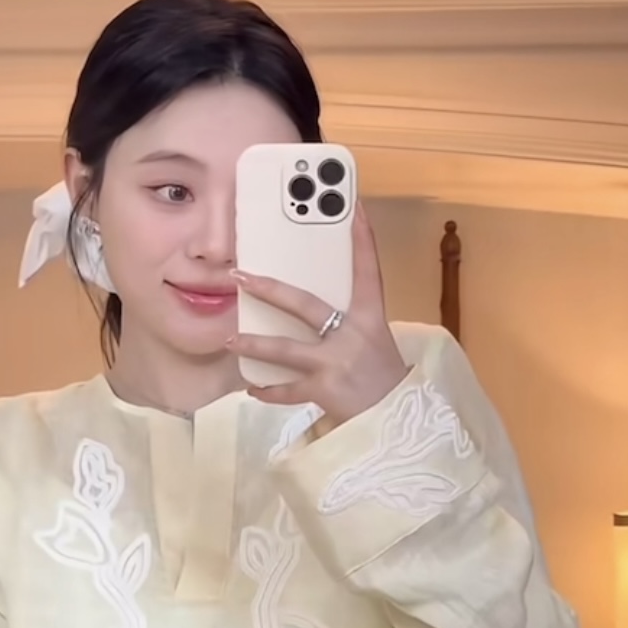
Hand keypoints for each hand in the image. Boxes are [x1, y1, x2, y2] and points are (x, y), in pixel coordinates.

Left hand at [227, 200, 409, 424]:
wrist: (396, 420)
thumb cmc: (384, 378)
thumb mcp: (375, 341)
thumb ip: (349, 322)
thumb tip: (313, 309)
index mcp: (370, 318)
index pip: (368, 270)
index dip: (362, 239)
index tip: (355, 207)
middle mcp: (352, 336)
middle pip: (305, 305)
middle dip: (269, 290)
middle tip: (241, 277)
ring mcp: (336, 363)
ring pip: (285, 350)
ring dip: (254, 345)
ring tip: (231, 340)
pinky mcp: (324, 390)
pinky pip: (287, 390)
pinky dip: (268, 391)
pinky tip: (253, 389)